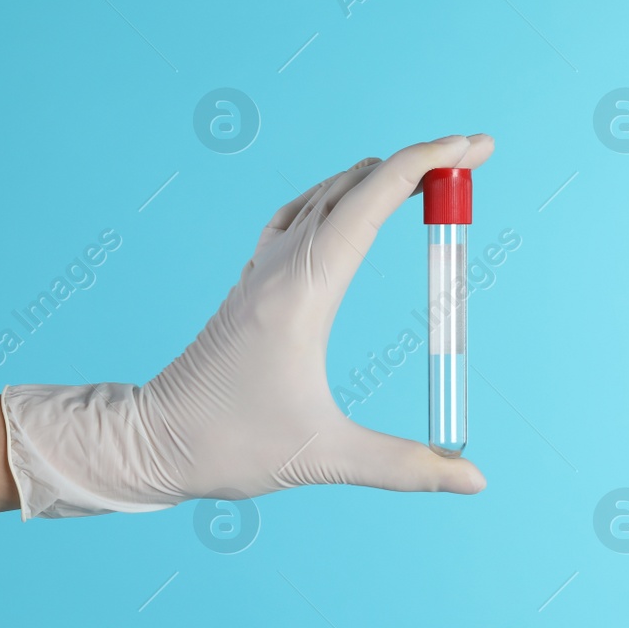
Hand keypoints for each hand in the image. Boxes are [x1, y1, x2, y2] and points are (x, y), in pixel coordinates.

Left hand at [2, 133, 494, 516]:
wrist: (149, 441)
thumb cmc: (228, 447)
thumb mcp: (324, 458)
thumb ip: (406, 467)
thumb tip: (475, 480)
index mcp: (303, 292)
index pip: (373, 200)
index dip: (429, 164)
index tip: (478, 147)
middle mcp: (282, 266)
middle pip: (358, 185)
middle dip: (420, 164)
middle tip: (474, 165)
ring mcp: (263, 269)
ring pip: (328, 193)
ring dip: (382, 176)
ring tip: (431, 179)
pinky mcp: (254, 281)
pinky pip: (302, 214)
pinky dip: (342, 196)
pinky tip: (352, 206)